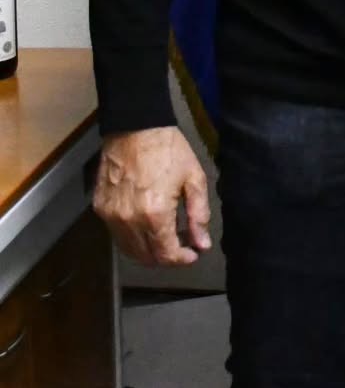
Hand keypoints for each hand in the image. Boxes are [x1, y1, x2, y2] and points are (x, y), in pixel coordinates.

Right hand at [93, 127, 211, 266]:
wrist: (135, 127)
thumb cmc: (168, 149)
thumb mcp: (194, 178)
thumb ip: (199, 214)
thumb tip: (202, 244)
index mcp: (154, 214)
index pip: (166, 254)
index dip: (181, 259)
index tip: (192, 254)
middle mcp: (128, 221)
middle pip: (146, 257)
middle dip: (166, 256)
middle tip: (182, 245)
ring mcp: (110, 216)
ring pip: (129, 249)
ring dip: (148, 250)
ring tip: (166, 235)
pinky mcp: (100, 208)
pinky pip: (116, 234)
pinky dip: (132, 237)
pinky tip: (146, 224)